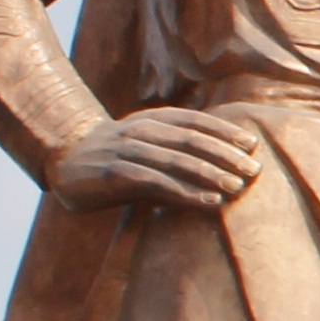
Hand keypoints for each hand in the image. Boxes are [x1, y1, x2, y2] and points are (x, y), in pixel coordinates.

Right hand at [46, 109, 263, 214]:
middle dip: (225, 155)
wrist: (64, 159)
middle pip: (191, 140)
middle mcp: (140, 129)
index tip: (252, 144)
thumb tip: (230, 169)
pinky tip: (209, 202)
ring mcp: (125, 149)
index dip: (224, 131)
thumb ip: (182, 154)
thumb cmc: (117, 157)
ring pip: (176, 160)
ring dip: (210, 174)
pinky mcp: (113, 172)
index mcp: (152, 118)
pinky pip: (156, 182)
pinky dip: (186, 192)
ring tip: (238, 187)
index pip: (195, 121)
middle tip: (254, 170)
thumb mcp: (150, 148)